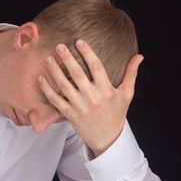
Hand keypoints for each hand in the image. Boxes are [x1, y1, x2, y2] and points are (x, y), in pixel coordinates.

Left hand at [38, 39, 142, 155]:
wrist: (108, 138)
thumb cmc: (117, 114)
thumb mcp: (127, 94)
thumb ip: (131, 74)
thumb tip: (139, 56)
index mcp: (107, 91)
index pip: (96, 67)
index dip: (87, 53)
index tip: (79, 41)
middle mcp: (93, 98)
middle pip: (78, 74)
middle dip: (67, 58)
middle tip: (59, 46)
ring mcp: (80, 107)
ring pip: (64, 86)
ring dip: (54, 71)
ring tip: (48, 59)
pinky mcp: (70, 115)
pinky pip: (56, 101)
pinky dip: (47, 90)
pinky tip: (41, 78)